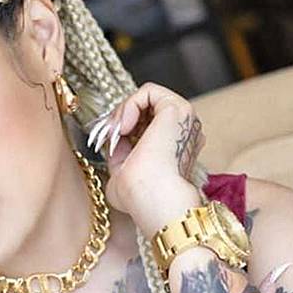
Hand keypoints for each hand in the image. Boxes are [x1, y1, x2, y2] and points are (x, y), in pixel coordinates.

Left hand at [86, 83, 205, 235]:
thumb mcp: (121, 173)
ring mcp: (183, 120)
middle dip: (120, 117)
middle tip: (109, 134)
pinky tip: (124, 125)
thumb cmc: (140, 198)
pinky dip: (129, 103)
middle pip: (145, 108)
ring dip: (123, 110)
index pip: (144, 123)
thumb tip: (111, 137)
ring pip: (147, 97)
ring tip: (116, 131)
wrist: (152, 201)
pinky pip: (148, 91)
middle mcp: (182, 132)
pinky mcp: (178, 108)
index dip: (121, 126)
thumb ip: (119, 153)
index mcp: (174, 147)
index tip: (108, 141)